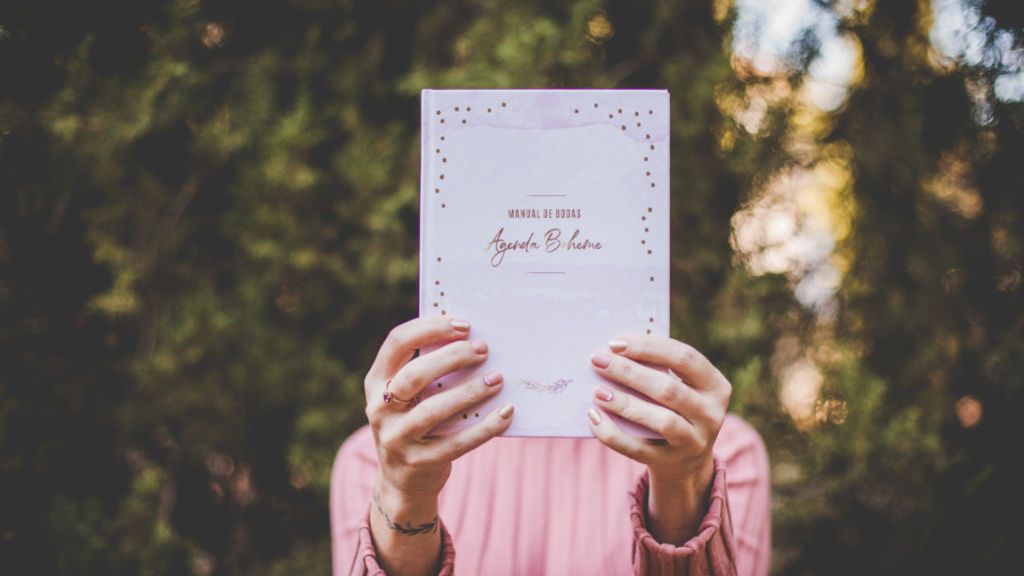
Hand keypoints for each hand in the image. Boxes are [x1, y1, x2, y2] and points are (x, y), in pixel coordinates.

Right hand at [363, 315, 513, 574]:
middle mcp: (379, 409)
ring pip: (433, 410)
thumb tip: (473, 338)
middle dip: (452, 358)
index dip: (430, 328)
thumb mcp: (409, 395)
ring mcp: (396, 438)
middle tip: (483, 349)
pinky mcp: (419, 463)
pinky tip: (507, 412)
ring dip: (469, 392)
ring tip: (497, 378)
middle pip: (414, 375)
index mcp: (377, 381)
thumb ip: (428, 369)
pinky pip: (456, 443)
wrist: (403, 482)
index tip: (464, 325)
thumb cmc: (415, 422)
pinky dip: (485, 427)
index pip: (397, 342)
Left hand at [586, 334, 731, 543]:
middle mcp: (712, 415)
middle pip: (669, 389)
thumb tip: (613, 350)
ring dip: (625, 403)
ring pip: (661, 421)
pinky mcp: (671, 462)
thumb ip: (656, 368)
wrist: (684, 460)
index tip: (615, 343)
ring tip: (597, 391)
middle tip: (598, 361)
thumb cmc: (673, 408)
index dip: (649, 347)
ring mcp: (694, 442)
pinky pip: (638, 449)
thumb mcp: (679, 387)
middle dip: (629, 372)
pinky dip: (612, 433)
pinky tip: (593, 417)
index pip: (685, 358)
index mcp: (716, 386)